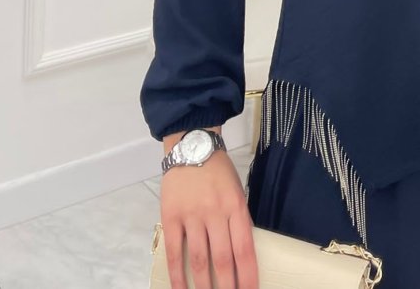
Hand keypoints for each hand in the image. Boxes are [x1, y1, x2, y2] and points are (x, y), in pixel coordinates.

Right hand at [159, 147, 258, 288]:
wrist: (192, 145)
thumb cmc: (218, 171)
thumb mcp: (236, 191)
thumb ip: (237, 220)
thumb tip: (240, 255)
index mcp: (236, 206)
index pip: (245, 248)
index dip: (248, 275)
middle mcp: (215, 213)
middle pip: (223, 259)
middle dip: (227, 286)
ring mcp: (192, 216)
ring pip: (199, 260)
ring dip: (203, 286)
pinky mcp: (171, 217)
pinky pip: (174, 252)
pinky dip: (177, 275)